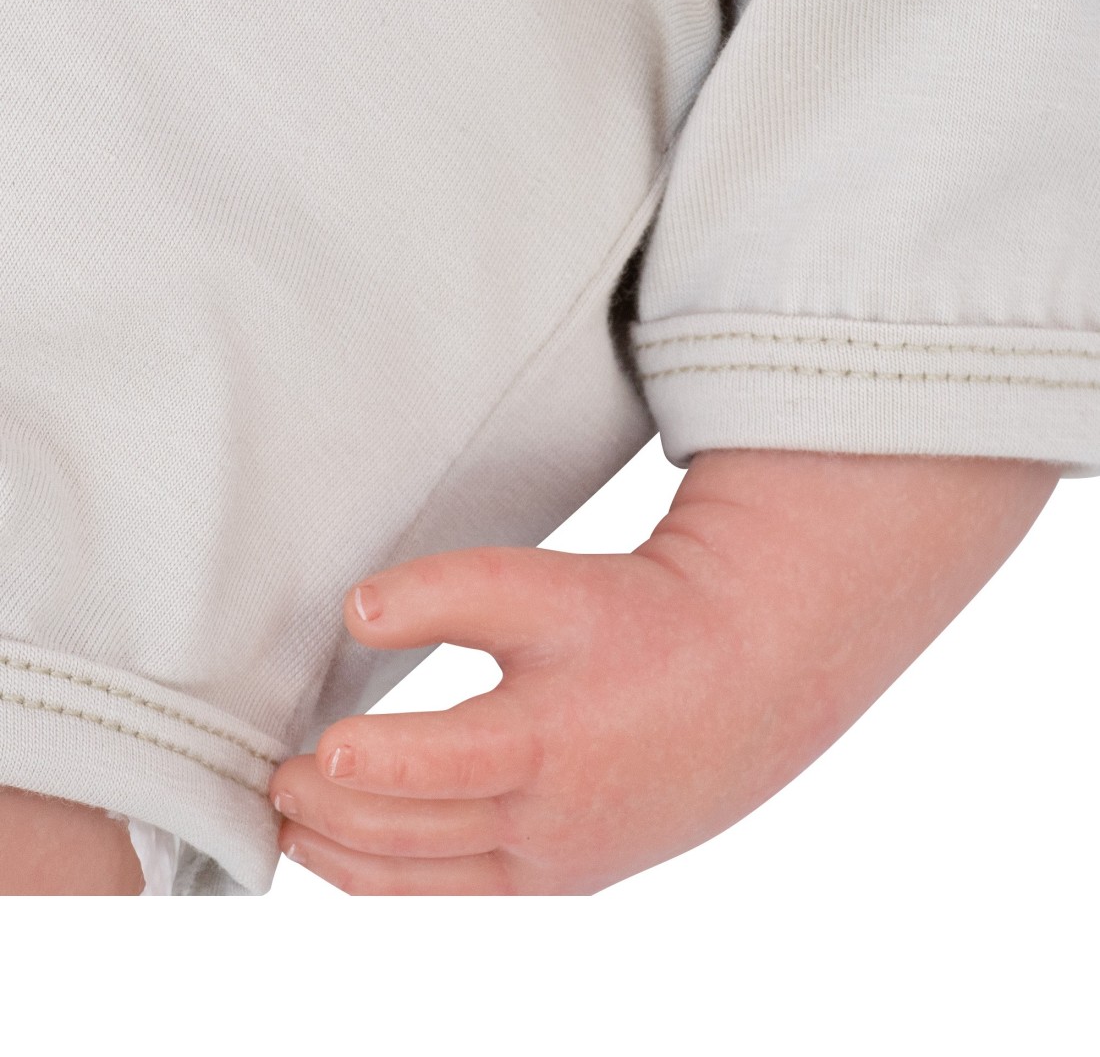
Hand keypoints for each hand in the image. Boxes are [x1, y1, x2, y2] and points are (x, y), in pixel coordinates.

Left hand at [267, 540, 761, 894]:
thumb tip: (355, 613)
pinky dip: (405, 882)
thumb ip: (447, 593)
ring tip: (297, 828)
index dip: (363, 765)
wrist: (748, 674)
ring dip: (350, 860)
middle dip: (329, 815)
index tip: (314, 752)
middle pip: (409, 837)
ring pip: (427, 885)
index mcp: (547, 743)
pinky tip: (366, 857)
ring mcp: (560, 862)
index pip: (432, 771)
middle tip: (276, 780)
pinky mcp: (571, 876)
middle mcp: (550, 822)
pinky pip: (467, 898)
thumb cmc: (645, 620)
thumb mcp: (547, 587)